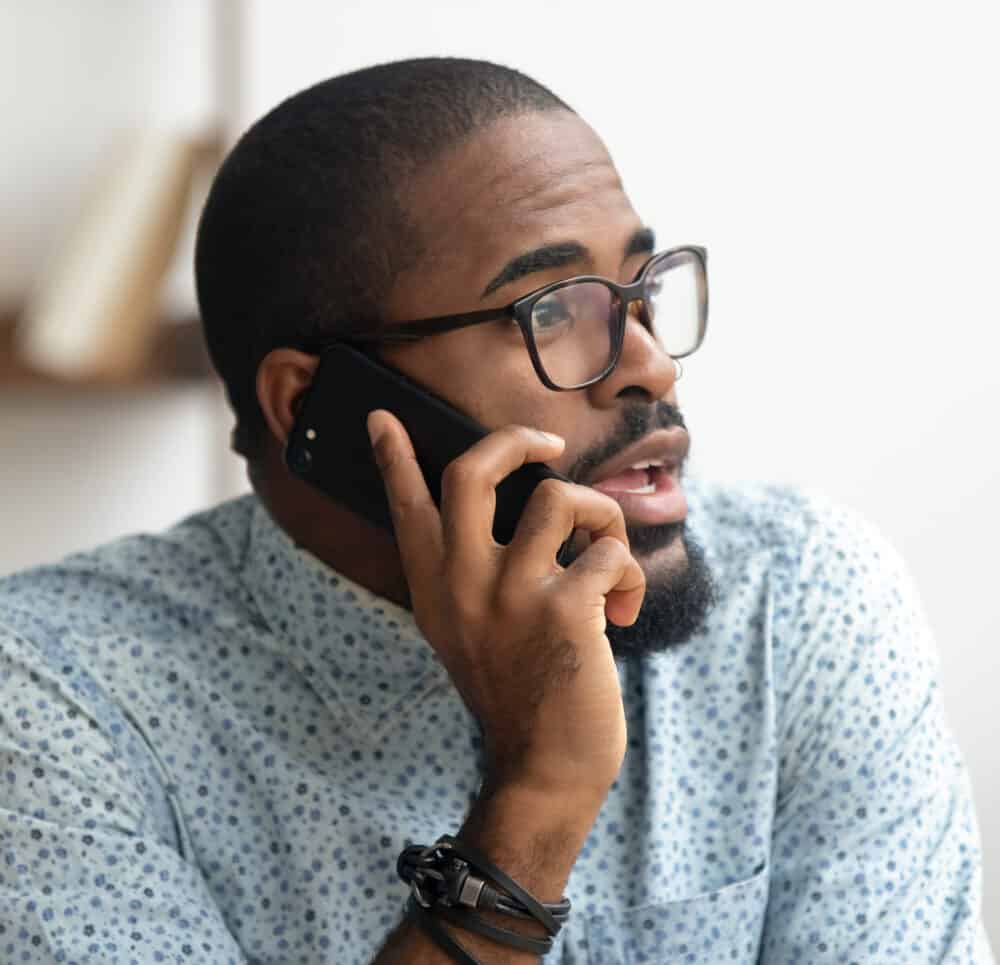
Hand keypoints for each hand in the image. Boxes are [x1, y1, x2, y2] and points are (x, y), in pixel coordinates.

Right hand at [367, 410, 644, 800]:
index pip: (406, 506)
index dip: (394, 456)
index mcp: (434, 585)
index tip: (382, 417)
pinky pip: (609, 551)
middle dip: (516, 441)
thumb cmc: (515, 689)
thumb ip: (467, 575)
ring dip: (602, 515)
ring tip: (606, 553)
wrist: (545, 766)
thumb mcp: (467, 631)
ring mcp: (510, 593)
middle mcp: (462, 581)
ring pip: (561, 498)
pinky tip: (623, 609)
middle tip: (546, 444)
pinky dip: (628, 573)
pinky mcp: (564, 609)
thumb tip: (508, 513)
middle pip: (472, 471)